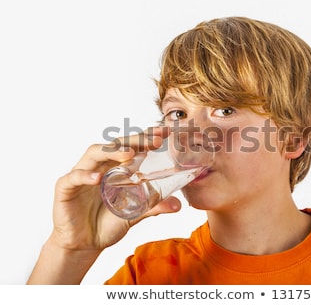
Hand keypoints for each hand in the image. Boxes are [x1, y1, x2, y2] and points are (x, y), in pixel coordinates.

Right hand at [51, 126, 180, 251]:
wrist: (84, 244)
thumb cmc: (108, 223)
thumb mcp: (134, 214)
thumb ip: (153, 207)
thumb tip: (178, 205)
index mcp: (115, 167)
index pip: (131, 146)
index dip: (147, 138)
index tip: (166, 133)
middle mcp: (99, 166)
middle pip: (116, 145)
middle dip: (135, 140)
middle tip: (154, 140)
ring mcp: (82, 175)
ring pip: (94, 153)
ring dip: (111, 151)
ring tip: (129, 154)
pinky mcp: (65, 188)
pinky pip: (73, 177)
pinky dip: (85, 175)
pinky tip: (98, 178)